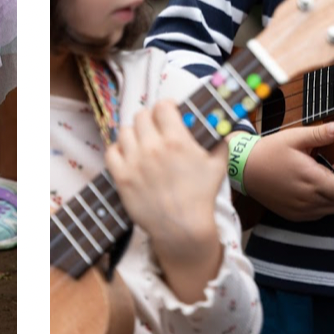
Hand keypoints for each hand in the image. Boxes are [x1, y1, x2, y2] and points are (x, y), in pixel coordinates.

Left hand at [104, 100, 231, 256]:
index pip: (162, 106)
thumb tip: (223, 126)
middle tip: (155, 128)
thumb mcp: (219, 165)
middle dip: (149, 119)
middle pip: (141, 116)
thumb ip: (220, 141)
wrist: (182, 227)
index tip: (169, 112)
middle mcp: (152, 147)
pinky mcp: (121, 176)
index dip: (166, 107)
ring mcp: (134, 162)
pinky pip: (111, 151)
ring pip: (124, 131)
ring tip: (141, 142)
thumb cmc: (202, 195)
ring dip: (133, 133)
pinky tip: (128, 155)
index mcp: (176, 140)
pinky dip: (118, 150)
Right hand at [238, 122, 333, 222]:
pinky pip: (318, 214)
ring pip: (332, 209)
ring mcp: (300, 210)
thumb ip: (319, 134)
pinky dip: (323, 203)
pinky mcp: (293, 215)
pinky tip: (313, 189)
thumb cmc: (269, 151)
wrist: (243, 168)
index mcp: (311, 180)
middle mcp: (308, 199)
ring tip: (323, 178)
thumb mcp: (293, 137)